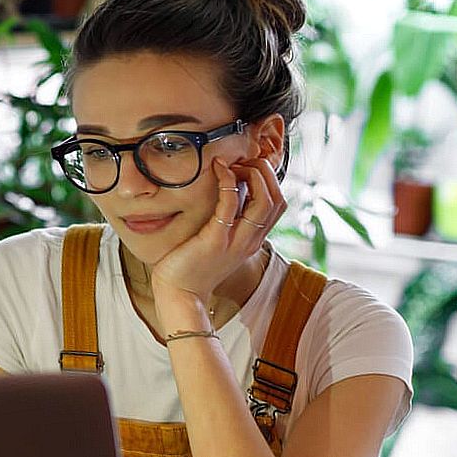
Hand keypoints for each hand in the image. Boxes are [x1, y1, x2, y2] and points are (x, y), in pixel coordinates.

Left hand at [149, 156, 285, 322]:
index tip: (247, 168)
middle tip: (243, 162)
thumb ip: (227, 222)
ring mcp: (235, 241)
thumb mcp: (217, 241)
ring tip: (234, 164)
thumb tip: (227, 193)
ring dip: (254, 175)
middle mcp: (250, 241)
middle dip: (265, 173)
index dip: (269, 180)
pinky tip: (218, 169)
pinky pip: (230, 204)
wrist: (179, 295)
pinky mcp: (215, 240)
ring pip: (265, 201)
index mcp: (252, 240)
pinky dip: (227, 181)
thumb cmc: (191, 266)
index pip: (277, 204)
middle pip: (278, 199)